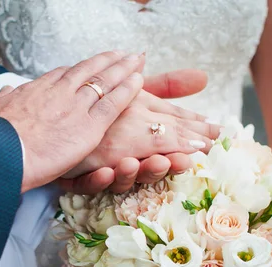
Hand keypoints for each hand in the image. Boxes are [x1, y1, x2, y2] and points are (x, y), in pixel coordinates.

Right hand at [0, 51, 145, 192]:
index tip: (89, 67)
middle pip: (88, 71)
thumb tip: (5, 91)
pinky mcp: (90, 127)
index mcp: (38, 90)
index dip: (79, 71)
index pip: (63, 75)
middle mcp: (60, 92)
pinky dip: (128, 90)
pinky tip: (139, 81)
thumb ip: (3, 99)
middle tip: (121, 55)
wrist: (3, 152)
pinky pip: (114, 104)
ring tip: (136, 60)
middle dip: (107, 61)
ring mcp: (76, 107)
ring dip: (123, 69)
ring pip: (105, 82)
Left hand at [60, 70, 213, 193]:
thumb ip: (168, 87)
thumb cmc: (104, 102)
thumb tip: (203, 77)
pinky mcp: (78, 178)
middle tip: (177, 161)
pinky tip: (104, 172)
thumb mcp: (137, 91)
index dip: (190, 144)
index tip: (212, 143)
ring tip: (133, 164)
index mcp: (144, 139)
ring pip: (120, 181)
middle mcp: (127, 157)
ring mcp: (103, 169)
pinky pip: (87, 185)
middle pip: (148, 166)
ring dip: (131, 175)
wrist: (59, 112)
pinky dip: (96, 181)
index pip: (170, 144)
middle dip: (162, 165)